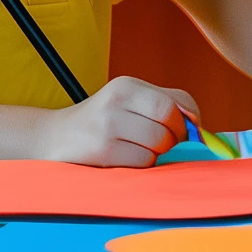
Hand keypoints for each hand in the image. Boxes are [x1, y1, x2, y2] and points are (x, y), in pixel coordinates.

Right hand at [37, 76, 199, 166]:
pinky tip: (122, 159)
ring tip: (134, 150)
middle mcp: (117, 99)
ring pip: (159, 144)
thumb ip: (165, 105)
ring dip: (154, 154)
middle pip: (170, 121)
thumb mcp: (128, 103)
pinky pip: (143, 162)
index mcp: (127, 85)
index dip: (187, 121)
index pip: (177, 101)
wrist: (52, 139)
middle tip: (158, 144)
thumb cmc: (101, 124)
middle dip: (172, 138)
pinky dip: (140, 166)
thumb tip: (198, 126)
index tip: (179, 132)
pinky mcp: (103, 150)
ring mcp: (108, 125)